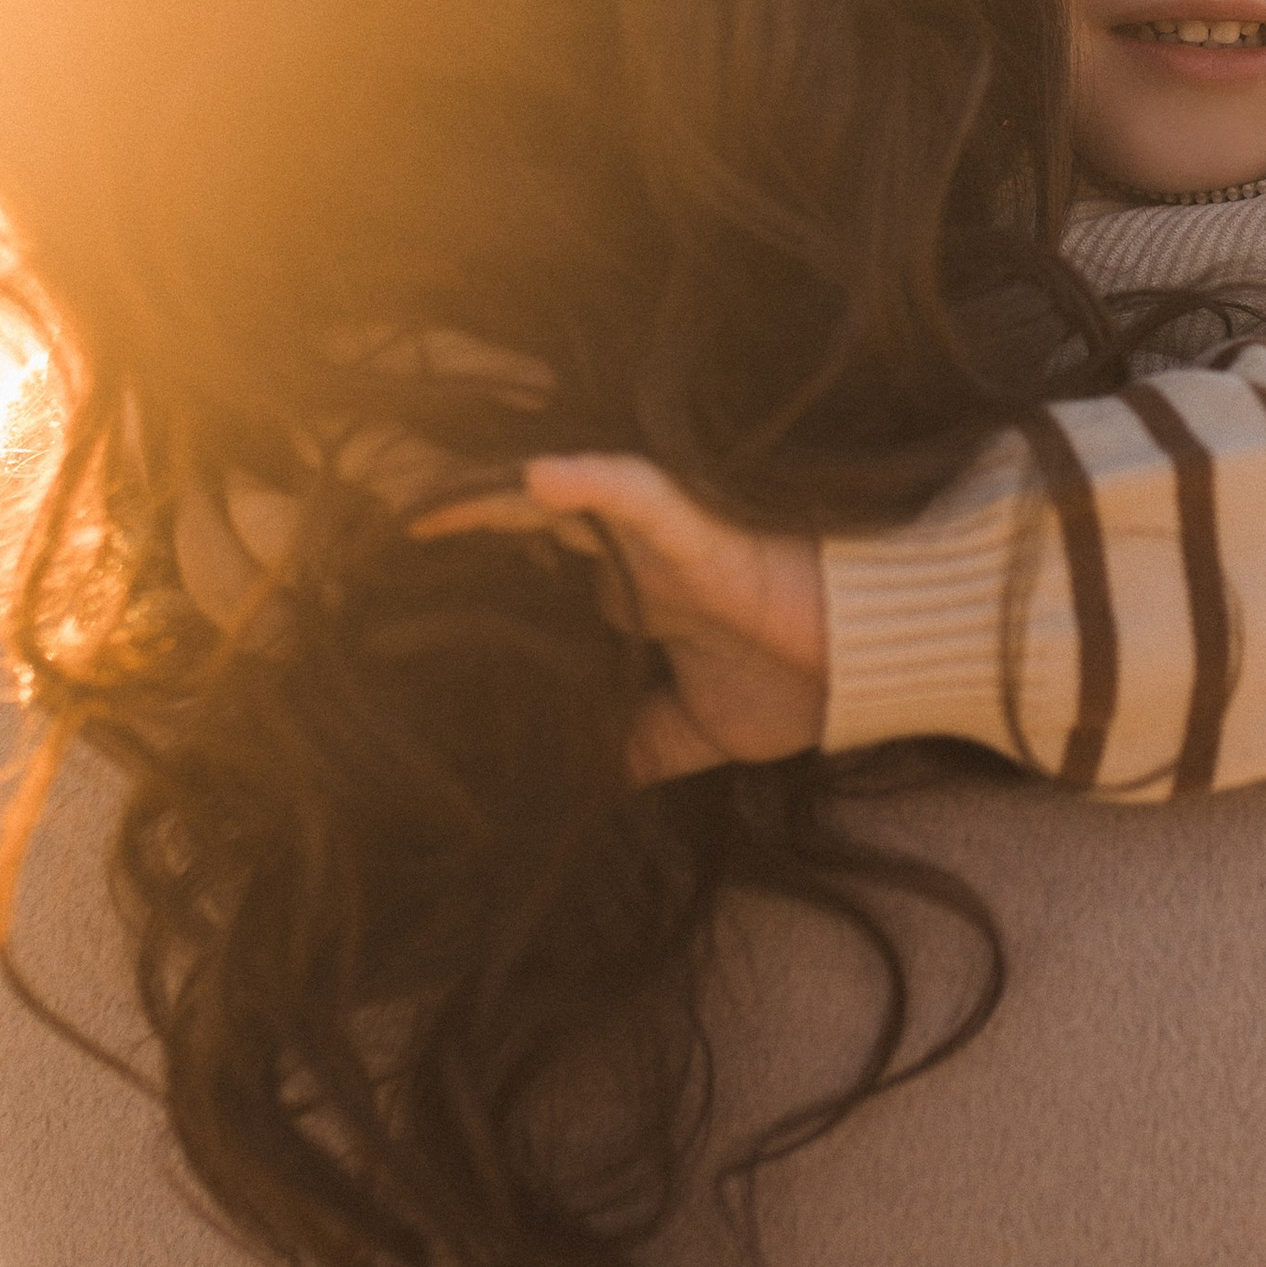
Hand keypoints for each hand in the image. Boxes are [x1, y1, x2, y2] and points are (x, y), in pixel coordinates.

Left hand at [412, 457, 827, 782]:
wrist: (884, 658)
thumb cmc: (806, 679)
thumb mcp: (696, 730)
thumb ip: (635, 746)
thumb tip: (574, 789)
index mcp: (632, 594)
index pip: (536, 568)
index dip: (472, 568)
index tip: (398, 593)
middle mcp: (635, 555)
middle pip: (528, 520)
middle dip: (460, 520)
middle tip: (381, 536)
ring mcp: (663, 537)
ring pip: (564, 495)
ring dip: (495, 496)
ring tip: (423, 507)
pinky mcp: (701, 530)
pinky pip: (638, 491)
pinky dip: (589, 482)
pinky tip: (539, 477)